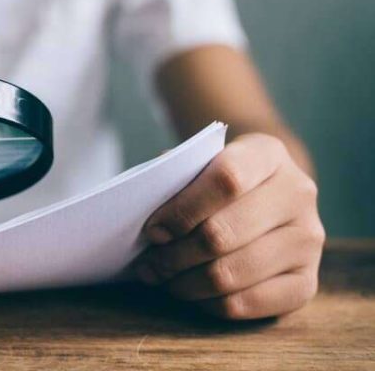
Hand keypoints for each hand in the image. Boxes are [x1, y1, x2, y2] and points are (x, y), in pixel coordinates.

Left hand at [135, 133, 323, 319]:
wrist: (266, 196)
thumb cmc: (215, 182)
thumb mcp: (198, 164)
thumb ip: (174, 179)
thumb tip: (149, 213)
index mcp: (268, 154)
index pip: (226, 180)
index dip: (182, 210)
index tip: (153, 229)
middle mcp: (298, 193)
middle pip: (222, 234)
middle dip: (173, 255)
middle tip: (150, 262)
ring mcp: (308, 240)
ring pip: (229, 274)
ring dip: (184, 282)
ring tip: (163, 277)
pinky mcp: (308, 282)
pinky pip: (245, 303)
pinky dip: (207, 303)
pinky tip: (191, 291)